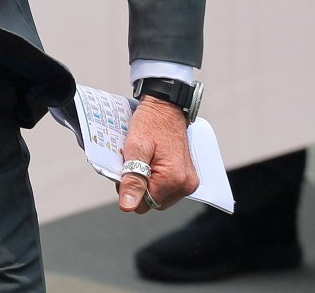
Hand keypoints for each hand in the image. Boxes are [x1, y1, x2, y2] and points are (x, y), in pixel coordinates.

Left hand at [118, 97, 197, 213]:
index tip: (125, 169)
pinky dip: (155, 179)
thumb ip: (133, 179)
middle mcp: (186, 185)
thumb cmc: (150, 124)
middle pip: (153, 202)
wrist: (166, 109)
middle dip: (139, 187)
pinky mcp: (188, 177)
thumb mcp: (135, 148)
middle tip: (132, 162)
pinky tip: (150, 162)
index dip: (129, 189)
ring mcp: (189, 182)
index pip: (144, 204)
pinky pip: (167, 188)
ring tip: (142, 161)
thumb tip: (128, 206)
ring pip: (159, 196)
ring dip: (147, 183)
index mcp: (173, 180)